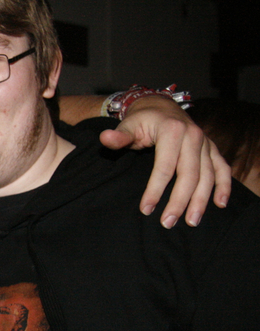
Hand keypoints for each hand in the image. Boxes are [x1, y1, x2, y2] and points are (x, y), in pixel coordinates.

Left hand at [99, 95, 231, 227]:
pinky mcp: (212, 149)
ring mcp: (206, 143)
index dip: (155, 189)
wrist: (161, 107)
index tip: (146, 209)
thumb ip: (119, 136)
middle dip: (179, 201)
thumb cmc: (142, 121)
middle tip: (168, 222)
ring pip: (208, 175)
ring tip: (191, 221)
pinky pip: (222, 168)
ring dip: (201, 200)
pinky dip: (224, 186)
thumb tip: (105, 138)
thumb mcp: (128, 125)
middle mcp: (193, 136)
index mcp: (172, 131)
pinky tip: (220, 204)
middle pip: (189, 174)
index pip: (165, 166)